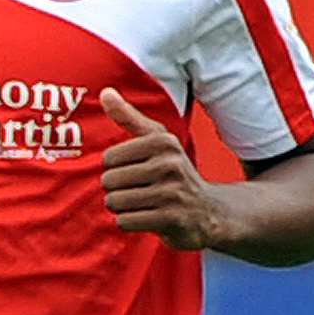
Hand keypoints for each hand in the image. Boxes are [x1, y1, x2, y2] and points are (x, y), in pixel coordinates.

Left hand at [100, 88, 223, 250]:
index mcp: (163, 141)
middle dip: (116, 190)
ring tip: (138, 204)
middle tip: (135, 190)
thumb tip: (105, 92)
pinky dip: (128, 221)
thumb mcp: (157, 140)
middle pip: (110, 180)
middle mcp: (169, 164)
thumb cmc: (173, 171)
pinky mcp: (172, 219)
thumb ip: (129, 117)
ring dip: (121, 207)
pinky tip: (143, 217)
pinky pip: (126, 221)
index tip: (133, 170)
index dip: (114, 169)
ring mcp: (172, 193)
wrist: (208, 211)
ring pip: (116, 201)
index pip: (109, 158)